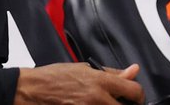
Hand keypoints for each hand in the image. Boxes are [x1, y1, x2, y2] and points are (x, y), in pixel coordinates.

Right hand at [14, 62, 143, 103]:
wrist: (31, 90)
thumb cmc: (53, 77)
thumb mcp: (84, 69)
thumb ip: (111, 73)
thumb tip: (132, 71)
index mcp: (100, 82)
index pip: (134, 91)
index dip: (138, 96)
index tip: (135, 97)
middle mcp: (96, 99)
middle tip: (123, 103)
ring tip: (105, 103)